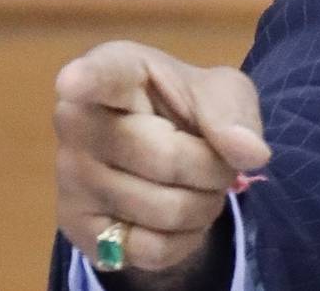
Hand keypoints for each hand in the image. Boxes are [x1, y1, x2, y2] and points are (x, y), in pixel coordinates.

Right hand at [54, 41, 271, 281]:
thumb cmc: (187, 107)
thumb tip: (249, 153)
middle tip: (214, 160)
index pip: (101, 75)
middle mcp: (77, 120)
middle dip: (213, 167)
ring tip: (196, 185)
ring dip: (204, 204)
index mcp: (114, 68)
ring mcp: (70, 177)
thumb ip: (234, 114)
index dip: (88, 79)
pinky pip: (152, 249)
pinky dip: (185, 239)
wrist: (166, 154)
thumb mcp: (222, 93)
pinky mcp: (76, 227)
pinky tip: (175, 218)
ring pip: (164, 210)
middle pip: (166, 158)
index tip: (74, 81)